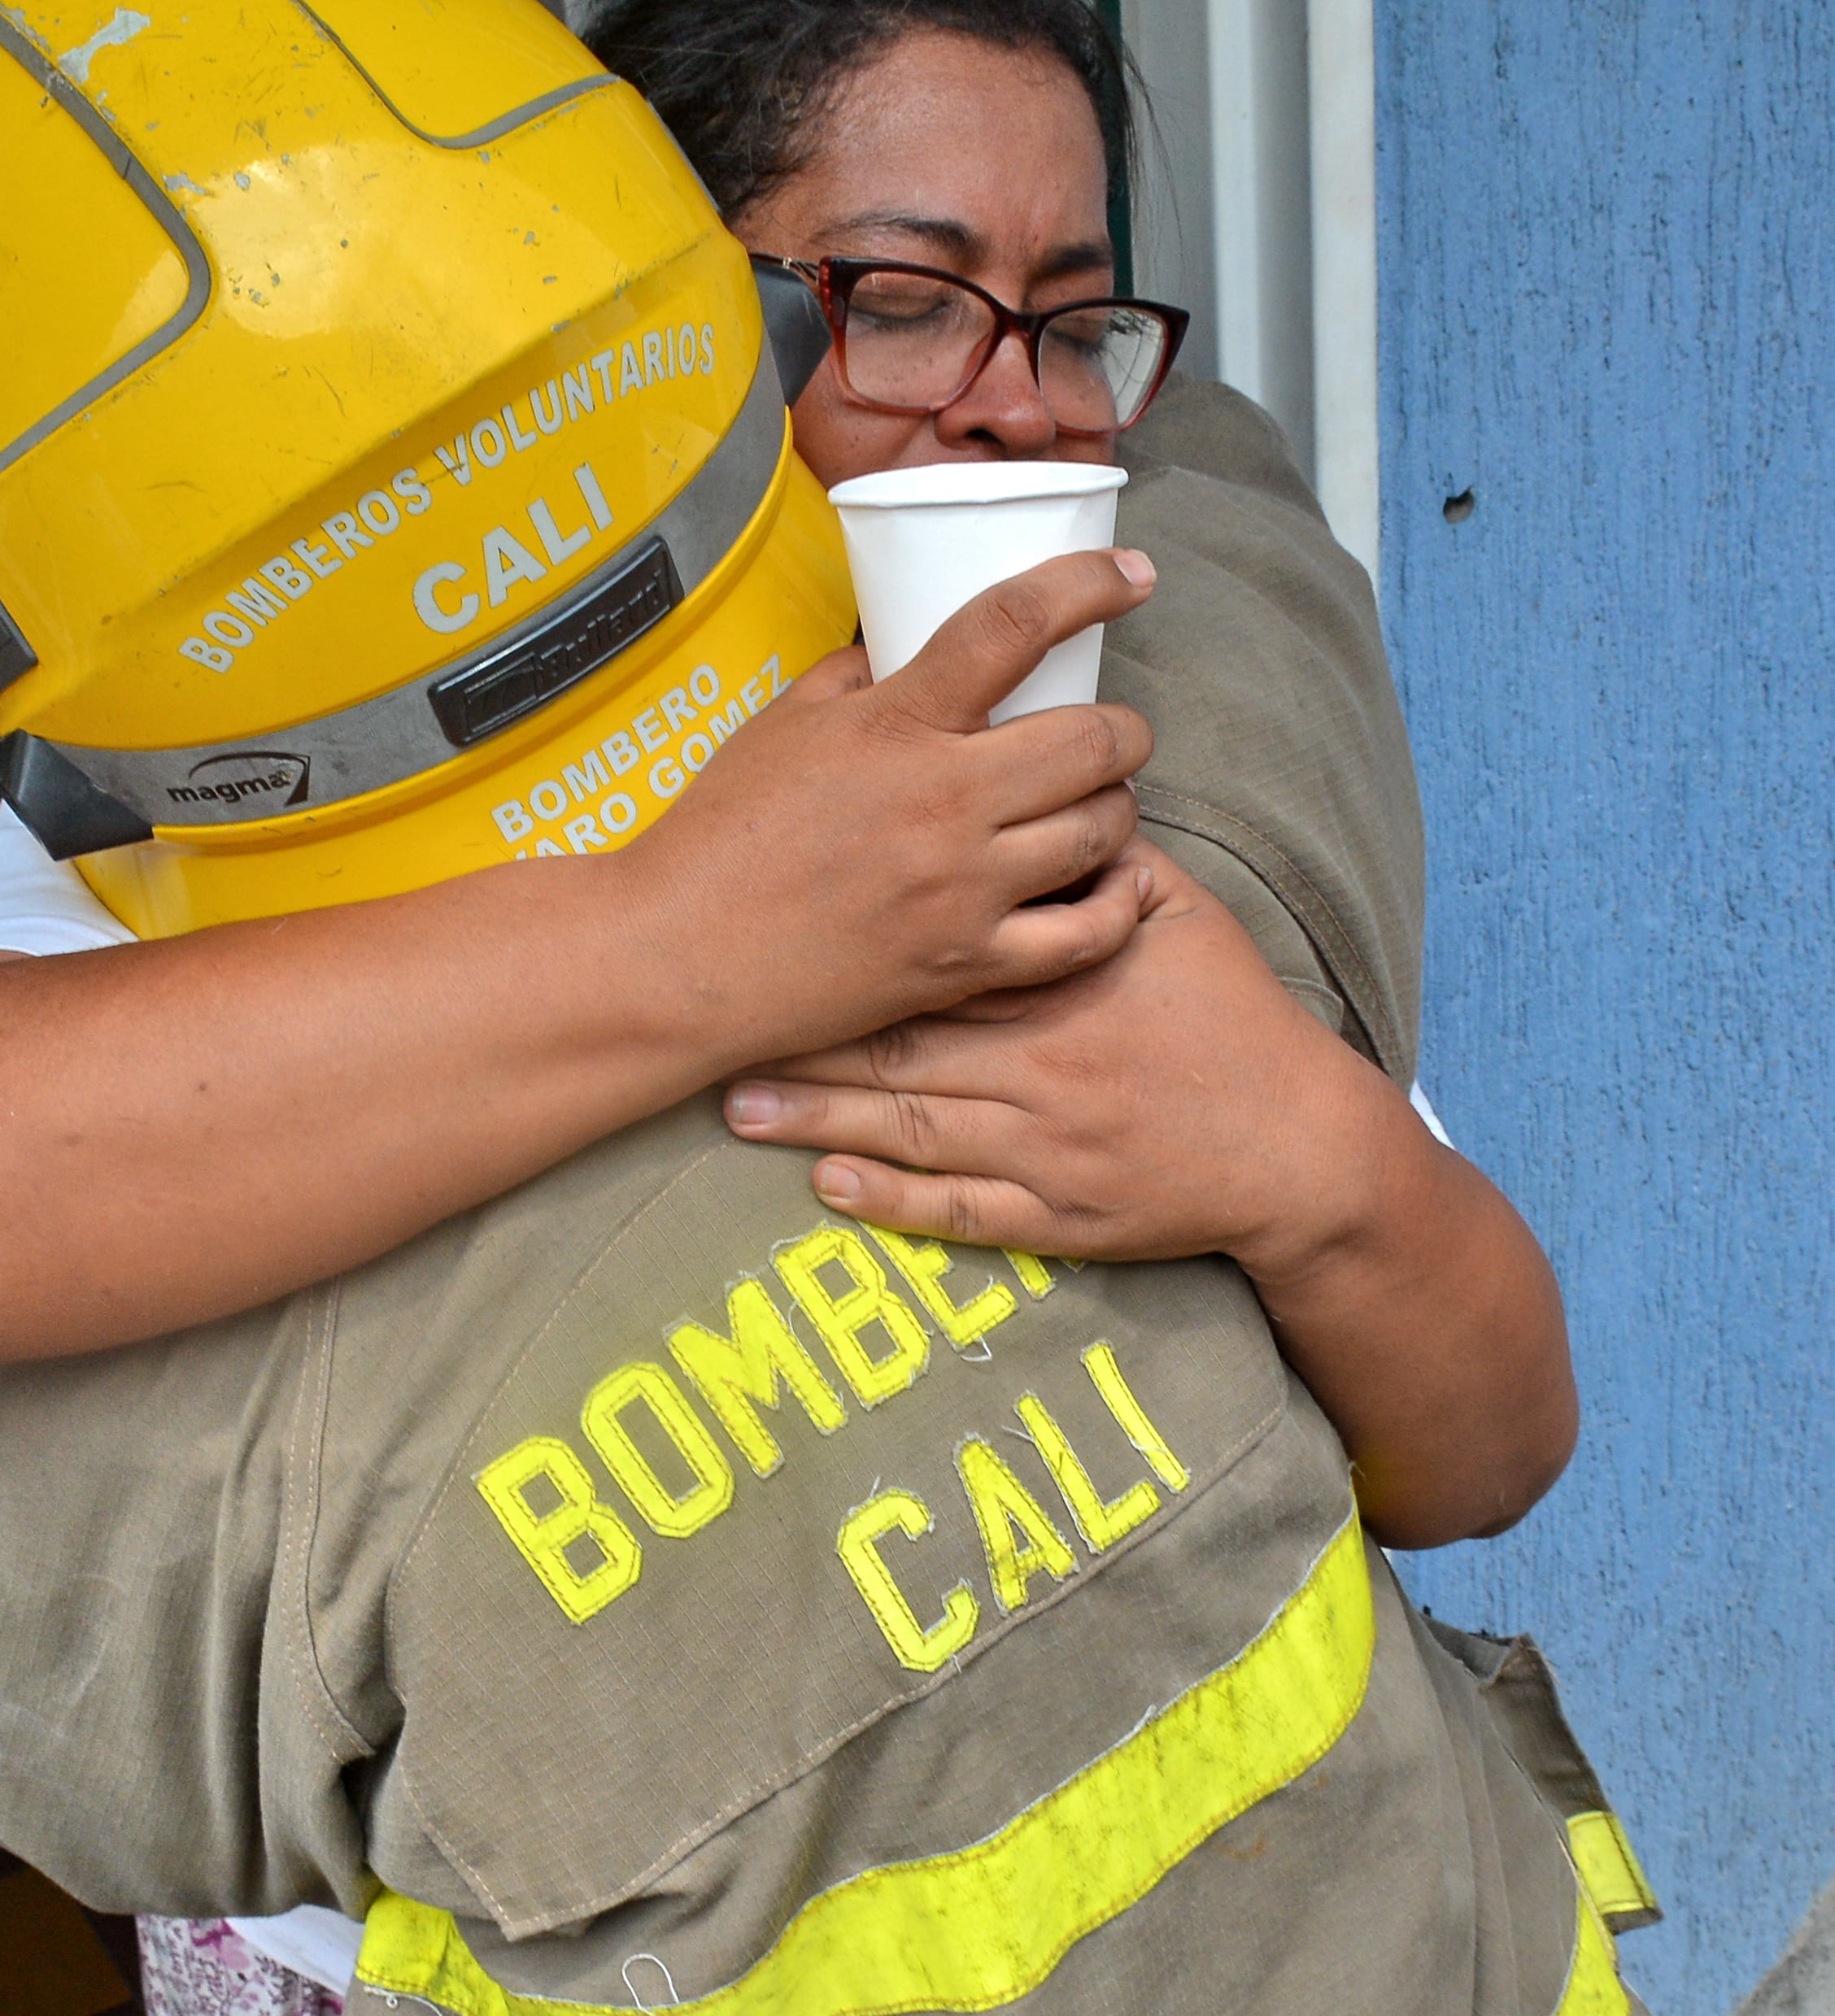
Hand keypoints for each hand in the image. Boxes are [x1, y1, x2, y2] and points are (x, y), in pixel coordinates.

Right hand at [623, 549, 1161, 1063]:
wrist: (680, 954)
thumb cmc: (717, 835)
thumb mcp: (778, 725)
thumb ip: (853, 676)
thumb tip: (903, 649)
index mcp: (896, 724)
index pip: (1016, 625)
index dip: (1090, 586)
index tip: (1131, 578)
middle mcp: (946, 800)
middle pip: (1096, 739)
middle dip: (1124, 728)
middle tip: (1110, 733)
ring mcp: (964, 887)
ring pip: (1103, 831)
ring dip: (1115, 807)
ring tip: (1095, 805)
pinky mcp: (966, 963)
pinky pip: (1083, 936)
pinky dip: (1115, 905)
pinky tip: (1120, 884)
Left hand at [723, 842, 1401, 1281]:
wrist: (1300, 1148)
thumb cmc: (1236, 1025)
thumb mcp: (1184, 922)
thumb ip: (1108, 865)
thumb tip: (1051, 798)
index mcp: (1060, 989)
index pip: (937, 960)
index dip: (852, 952)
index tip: (777, 938)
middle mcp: (1040, 1069)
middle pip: (899, 1050)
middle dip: (804, 1044)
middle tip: (716, 1033)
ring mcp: (1044, 1151)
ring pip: (911, 1133)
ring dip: (818, 1124)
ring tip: (737, 1109)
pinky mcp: (1056, 1217)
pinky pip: (959, 1212)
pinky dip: (890, 1203)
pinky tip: (827, 1190)